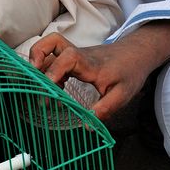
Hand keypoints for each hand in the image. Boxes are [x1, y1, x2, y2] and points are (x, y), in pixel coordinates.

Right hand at [29, 22, 169, 121]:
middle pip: (51, 44)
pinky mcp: (75, 56)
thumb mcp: (122, 95)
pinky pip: (54, 55)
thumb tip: (87, 126)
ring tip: (37, 81)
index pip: (65, 60)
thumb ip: (104, 110)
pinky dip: (47, 67)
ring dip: (38, 59)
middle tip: (32, 78)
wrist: (137, 54)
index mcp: (89, 63)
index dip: (52, 74)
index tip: (48, 95)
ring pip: (50, 46)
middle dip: (37, 57)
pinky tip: (54, 87)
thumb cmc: (130, 72)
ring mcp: (75, 53)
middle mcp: (78, 54)